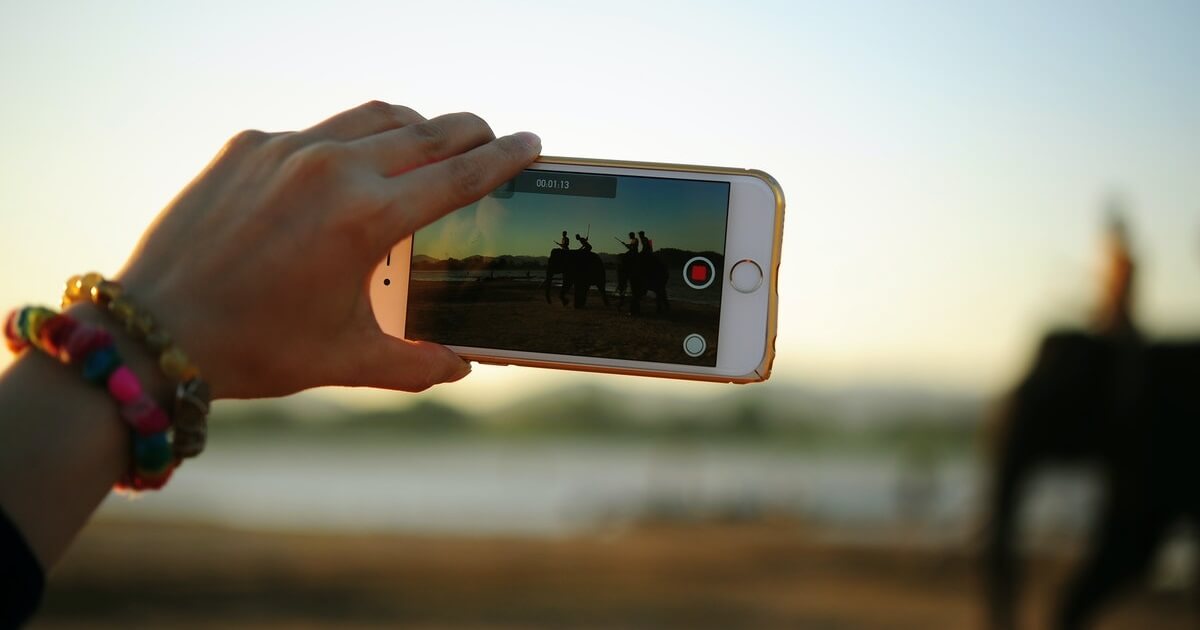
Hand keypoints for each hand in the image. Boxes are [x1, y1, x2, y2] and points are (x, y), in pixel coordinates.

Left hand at [116, 101, 540, 397]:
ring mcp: (285, 149)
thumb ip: (417, 363)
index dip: (505, 158)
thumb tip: (462, 366)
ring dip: (414, 125)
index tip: (533, 142)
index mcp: (367, 218)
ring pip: (373, 116)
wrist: (156, 331)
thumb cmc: (257, 349)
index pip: (460, 174)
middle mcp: (331, 169)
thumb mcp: (347, 359)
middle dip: (470, 131)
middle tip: (491, 138)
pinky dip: (349, 141)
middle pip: (426, 130)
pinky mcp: (247, 145)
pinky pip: (317, 130)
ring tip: (430, 141)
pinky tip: (348, 168)